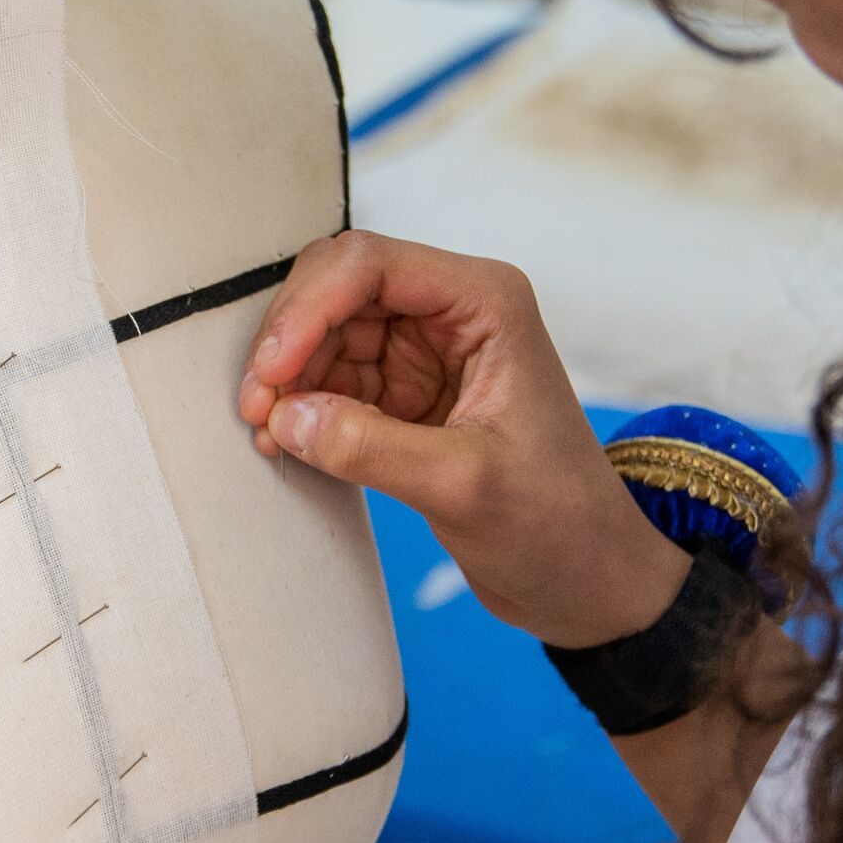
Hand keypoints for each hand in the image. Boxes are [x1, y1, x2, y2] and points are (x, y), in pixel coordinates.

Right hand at [240, 231, 684, 647]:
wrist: (585, 577)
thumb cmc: (556, 523)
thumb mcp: (463, 486)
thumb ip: (371, 447)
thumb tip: (286, 417)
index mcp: (485, 303)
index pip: (371, 266)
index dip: (307, 310)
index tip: (271, 374)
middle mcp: (453, 312)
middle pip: (339, 288)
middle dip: (290, 342)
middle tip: (257, 408)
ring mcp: (426, 351)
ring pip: (327, 333)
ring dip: (289, 378)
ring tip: (269, 435)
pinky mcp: (406, 394)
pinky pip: (332, 377)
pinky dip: (301, 405)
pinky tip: (285, 442)